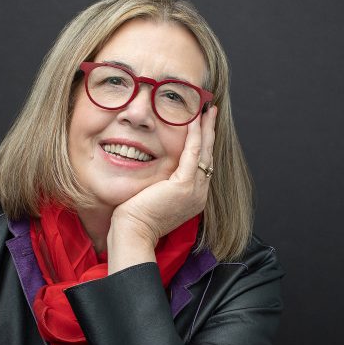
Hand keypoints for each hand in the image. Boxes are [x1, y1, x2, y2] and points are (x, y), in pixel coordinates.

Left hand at [110, 105, 216, 248]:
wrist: (133, 233)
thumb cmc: (136, 219)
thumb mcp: (153, 198)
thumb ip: (160, 184)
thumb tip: (155, 173)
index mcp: (193, 198)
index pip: (201, 166)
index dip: (203, 146)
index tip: (202, 128)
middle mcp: (199, 194)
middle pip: (208, 157)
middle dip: (209, 133)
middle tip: (210, 113)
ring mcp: (195, 190)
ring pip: (204, 152)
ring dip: (206, 129)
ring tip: (206, 111)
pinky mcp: (185, 185)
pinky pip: (193, 153)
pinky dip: (195, 135)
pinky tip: (194, 120)